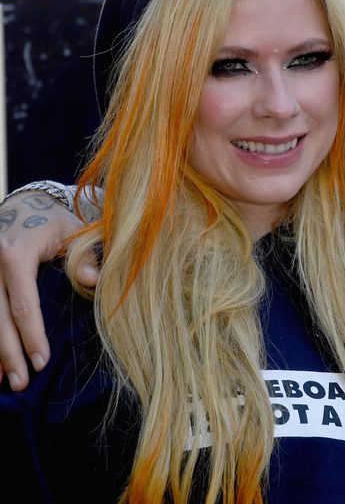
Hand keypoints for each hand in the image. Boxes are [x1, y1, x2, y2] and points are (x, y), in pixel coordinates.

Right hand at [0, 191, 87, 389]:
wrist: (28, 203)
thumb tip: (93, 281)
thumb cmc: (58, 221)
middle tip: (21, 383)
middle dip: (9, 354)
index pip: (22, 304)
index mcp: (15, 254)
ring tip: (3, 380)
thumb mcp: (76, 233)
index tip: (42, 362)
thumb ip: (86, 257)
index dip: (31, 335)